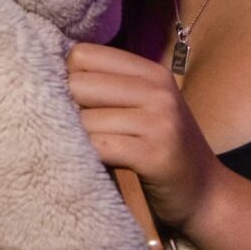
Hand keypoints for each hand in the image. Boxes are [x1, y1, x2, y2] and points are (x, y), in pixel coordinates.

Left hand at [67, 42, 225, 229]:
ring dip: (74, 138)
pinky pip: (97, 146)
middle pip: (77, 83)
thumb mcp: (142, 107)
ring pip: (83, 118)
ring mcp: (159, 122)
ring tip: (86, 151)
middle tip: (76, 131)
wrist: (207, 195)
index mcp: (151, 73)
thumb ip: (107, 86)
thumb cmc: (160, 148)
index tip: (74, 102)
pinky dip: (86, 156)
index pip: (82, 54)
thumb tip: (43, 72)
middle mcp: (158, 91)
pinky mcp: (154, 154)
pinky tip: (92, 164)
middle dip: (66, 108)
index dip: (67, 77)